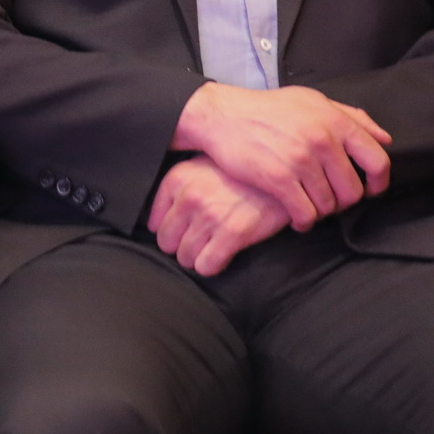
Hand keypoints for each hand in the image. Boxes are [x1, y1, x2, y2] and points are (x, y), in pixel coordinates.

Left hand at [148, 155, 290, 274]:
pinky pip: (207, 266)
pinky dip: (212, 266)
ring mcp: (210, 215)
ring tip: (212, 248)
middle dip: (181, 247)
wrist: (280, 174)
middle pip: (167, 243)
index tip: (183, 233)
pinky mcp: (233, 232)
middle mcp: (189, 196)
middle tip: (199, 243)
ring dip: (197, 258)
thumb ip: (179, 187)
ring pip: (185, 257)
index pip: (153, 223)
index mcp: (177, 179)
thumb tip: (153, 219)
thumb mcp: (201, 167)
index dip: (169, 231)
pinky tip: (223, 255)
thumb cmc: (239, 174)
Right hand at [171, 83, 391, 229]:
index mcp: (334, 120)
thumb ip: (351, 116)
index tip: (369, 190)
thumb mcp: (311, 100)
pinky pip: (305, 213)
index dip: (378, 183)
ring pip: (329, 205)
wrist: (221, 116)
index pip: (377, 161)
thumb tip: (385, 138)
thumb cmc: (267, 109)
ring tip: (309, 206)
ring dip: (321, 211)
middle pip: (353, 190)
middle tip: (330, 200)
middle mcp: (322, 140)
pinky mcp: (279, 179)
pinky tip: (297, 218)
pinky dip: (304, 221)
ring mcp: (300, 160)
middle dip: (344, 201)